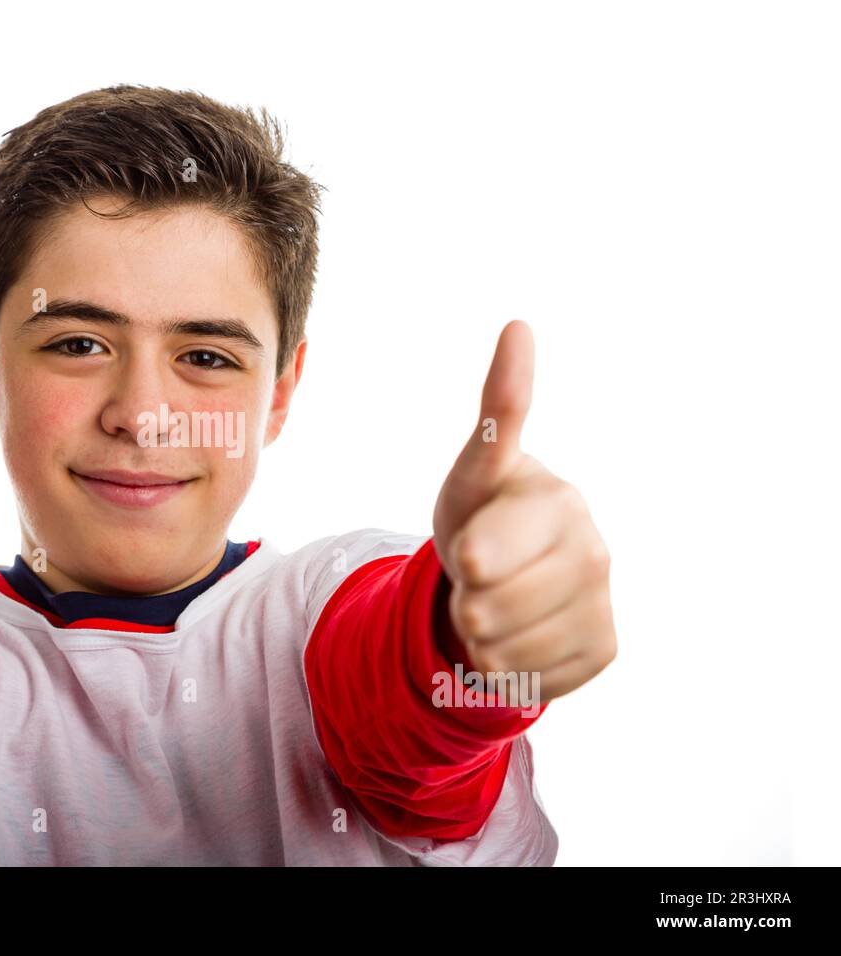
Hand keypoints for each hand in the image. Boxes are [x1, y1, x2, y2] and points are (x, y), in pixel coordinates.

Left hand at [431, 320, 615, 701]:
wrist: (512, 571)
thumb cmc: (484, 512)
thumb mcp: (473, 470)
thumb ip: (497, 412)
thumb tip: (520, 325)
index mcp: (555, 499)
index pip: (482, 554)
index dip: (465, 559)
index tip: (468, 550)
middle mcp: (591, 546)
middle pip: (484, 607)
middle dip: (462, 598)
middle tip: (476, 576)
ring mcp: (602, 599)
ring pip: (501, 649)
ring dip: (479, 635)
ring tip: (495, 601)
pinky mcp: (604, 646)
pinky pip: (528, 681)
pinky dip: (508, 667)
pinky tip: (520, 632)